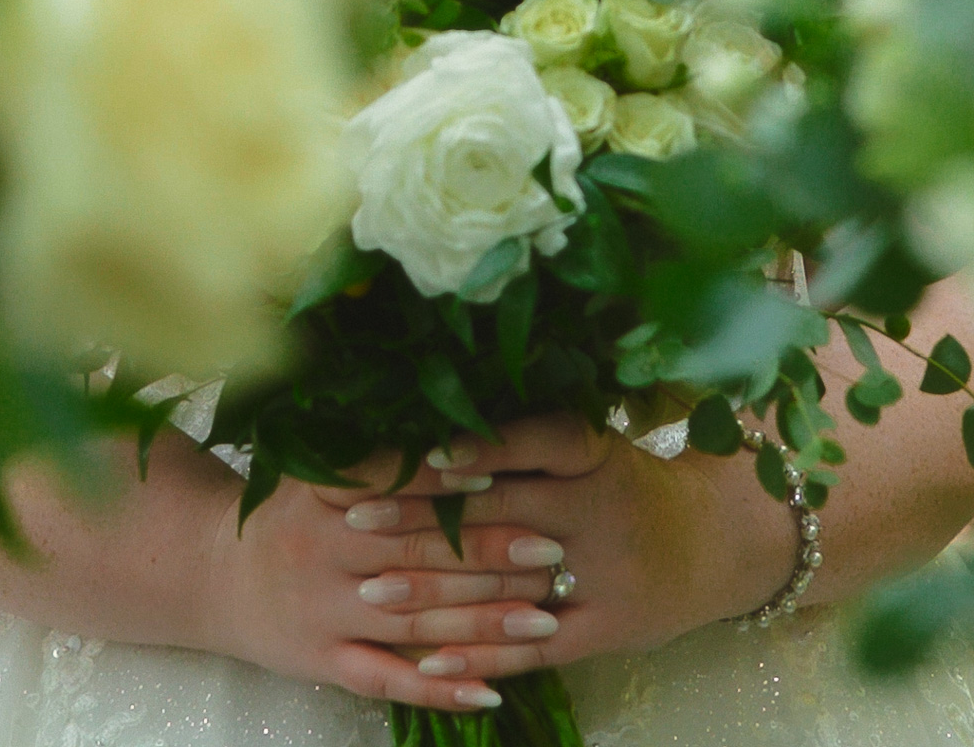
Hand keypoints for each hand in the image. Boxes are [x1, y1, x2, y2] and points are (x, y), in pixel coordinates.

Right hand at [203, 462, 563, 711]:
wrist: (212, 574)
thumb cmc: (286, 511)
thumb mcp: (313, 468)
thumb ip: (376, 454)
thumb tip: (458, 428)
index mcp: (321, 491)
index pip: (397, 482)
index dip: (453, 481)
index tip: (512, 476)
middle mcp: (320, 549)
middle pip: (418, 552)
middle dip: (491, 552)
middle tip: (554, 549)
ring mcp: (322, 611)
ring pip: (414, 619)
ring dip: (484, 621)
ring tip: (546, 618)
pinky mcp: (323, 662)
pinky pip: (388, 679)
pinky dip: (440, 688)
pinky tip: (492, 690)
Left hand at [314, 413, 797, 679]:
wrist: (714, 544)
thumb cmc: (626, 482)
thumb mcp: (590, 444)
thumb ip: (524, 434)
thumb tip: (427, 413)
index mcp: (592, 452)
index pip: (525, 441)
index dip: (467, 446)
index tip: (406, 449)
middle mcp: (596, 508)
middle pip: (499, 512)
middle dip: (422, 518)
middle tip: (355, 519)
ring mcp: (604, 573)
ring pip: (506, 582)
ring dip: (435, 589)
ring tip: (369, 589)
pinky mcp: (607, 629)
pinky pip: (534, 647)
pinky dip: (479, 652)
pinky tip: (423, 657)